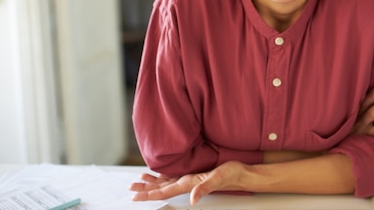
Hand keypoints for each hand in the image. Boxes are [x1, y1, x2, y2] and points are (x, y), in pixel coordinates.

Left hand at [130, 161, 245, 204]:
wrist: (242, 173)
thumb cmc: (232, 174)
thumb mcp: (218, 179)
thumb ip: (204, 189)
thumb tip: (193, 200)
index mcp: (189, 184)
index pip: (164, 191)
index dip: (149, 194)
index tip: (135, 196)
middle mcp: (187, 183)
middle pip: (161, 188)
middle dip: (145, 189)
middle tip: (131, 188)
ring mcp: (190, 179)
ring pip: (166, 183)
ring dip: (153, 182)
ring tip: (140, 180)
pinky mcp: (195, 174)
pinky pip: (175, 176)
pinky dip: (164, 176)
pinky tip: (159, 174)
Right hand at [351, 86, 373, 141]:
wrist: (341, 146)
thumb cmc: (347, 124)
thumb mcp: (348, 113)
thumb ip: (358, 103)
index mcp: (353, 114)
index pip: (362, 104)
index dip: (370, 97)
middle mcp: (358, 124)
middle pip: (371, 114)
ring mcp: (363, 135)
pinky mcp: (368, 144)